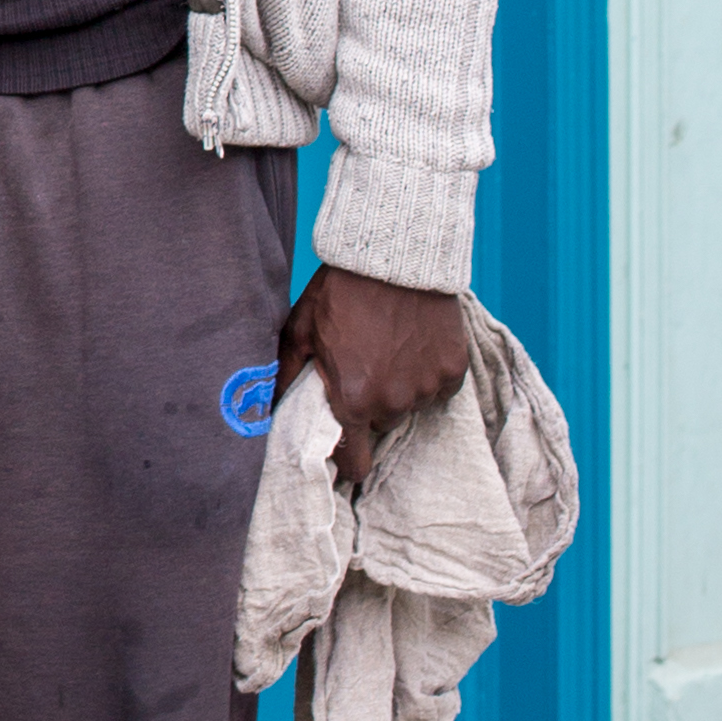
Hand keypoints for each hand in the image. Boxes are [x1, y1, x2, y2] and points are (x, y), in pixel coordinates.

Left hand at [279, 266, 469, 491]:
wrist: (393, 256)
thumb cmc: (340, 293)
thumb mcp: (300, 331)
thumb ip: (285, 378)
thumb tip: (268, 412)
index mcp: (352, 400)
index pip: (355, 464)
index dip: (348, 460)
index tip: (344, 449)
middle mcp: (393, 402)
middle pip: (380, 424)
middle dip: (369, 405)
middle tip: (361, 368)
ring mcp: (427, 387)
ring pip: (410, 405)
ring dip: (399, 388)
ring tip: (386, 348)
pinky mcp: (453, 369)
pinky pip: (438, 386)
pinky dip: (426, 371)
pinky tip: (412, 342)